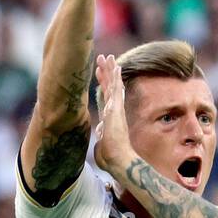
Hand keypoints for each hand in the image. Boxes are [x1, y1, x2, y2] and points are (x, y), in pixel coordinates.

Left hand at [93, 54, 133, 176]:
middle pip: (109, 88)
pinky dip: (116, 78)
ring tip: (107, 56)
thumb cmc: (110, 159)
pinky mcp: (117, 109)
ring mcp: (116, 109)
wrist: (118, 161)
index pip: (106, 97)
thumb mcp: (101, 146)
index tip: (99, 73)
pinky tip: (116, 66)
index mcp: (110, 118)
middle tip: (102, 58)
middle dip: (105, 73)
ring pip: (113, 85)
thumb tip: (99, 134)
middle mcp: (114, 111)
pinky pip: (117, 90)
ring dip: (110, 70)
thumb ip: (100, 138)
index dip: (103, 84)